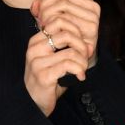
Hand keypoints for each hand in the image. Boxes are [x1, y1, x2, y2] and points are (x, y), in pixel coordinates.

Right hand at [23, 0, 100, 115]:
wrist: (33, 103)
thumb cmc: (48, 79)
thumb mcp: (56, 58)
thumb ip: (68, 47)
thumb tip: (91, 43)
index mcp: (37, 40)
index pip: (59, 20)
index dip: (76, 30)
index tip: (82, 44)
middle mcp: (34, 48)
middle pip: (66, 32)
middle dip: (81, 44)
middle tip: (85, 56)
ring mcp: (37, 62)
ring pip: (71, 51)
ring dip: (82, 61)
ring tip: (82, 68)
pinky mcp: (43, 75)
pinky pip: (68, 65)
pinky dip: (79, 70)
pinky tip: (80, 76)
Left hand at [33, 0, 99, 67]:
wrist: (75, 59)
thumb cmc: (62, 36)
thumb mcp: (49, 18)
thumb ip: (41, 8)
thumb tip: (35, 4)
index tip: (43, 0)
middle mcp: (91, 5)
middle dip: (46, 3)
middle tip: (39, 17)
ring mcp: (93, 16)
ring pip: (63, 4)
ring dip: (48, 14)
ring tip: (44, 26)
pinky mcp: (91, 28)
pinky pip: (67, 18)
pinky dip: (54, 23)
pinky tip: (50, 32)